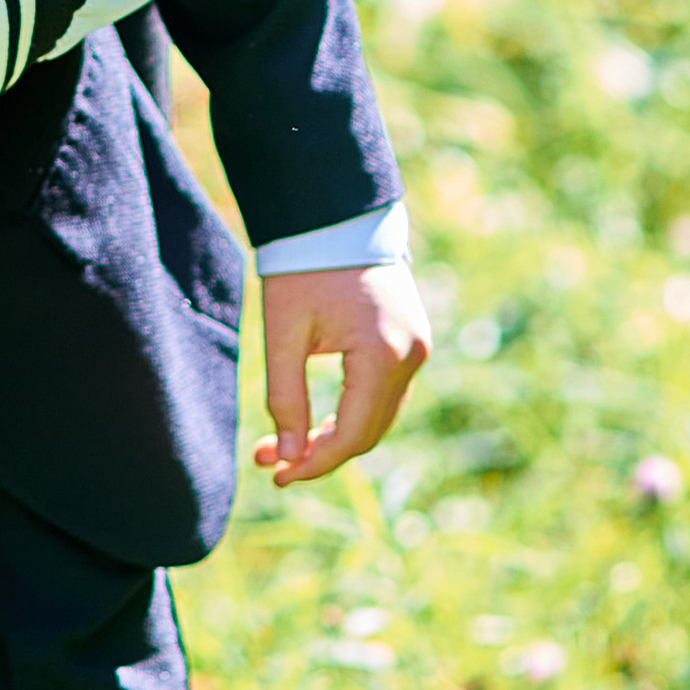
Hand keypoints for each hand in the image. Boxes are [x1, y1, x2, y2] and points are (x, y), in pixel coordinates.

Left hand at [254, 261, 431, 488]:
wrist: (334, 214)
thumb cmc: (303, 267)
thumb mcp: (284, 333)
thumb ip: (285, 398)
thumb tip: (289, 457)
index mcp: (382, 354)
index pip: (352, 435)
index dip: (314, 464)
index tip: (275, 475)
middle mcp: (412, 355)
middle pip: (370, 432)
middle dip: (321, 453)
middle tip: (271, 460)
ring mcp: (419, 346)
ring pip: (380, 416)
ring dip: (337, 435)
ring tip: (285, 443)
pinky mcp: (413, 338)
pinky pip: (386, 393)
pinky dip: (354, 412)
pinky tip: (317, 419)